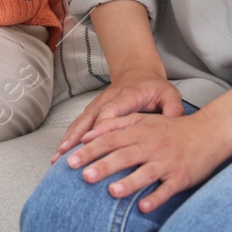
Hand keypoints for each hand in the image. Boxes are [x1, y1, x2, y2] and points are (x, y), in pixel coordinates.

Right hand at [54, 71, 183, 161]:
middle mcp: (106, 101)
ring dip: (68, 141)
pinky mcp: (92, 112)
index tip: (92, 143)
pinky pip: (78, 126)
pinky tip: (59, 155)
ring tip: (57, 160)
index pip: (111, 111)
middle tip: (68, 158)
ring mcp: (97, 106)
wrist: (137, 71)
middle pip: (89, 120)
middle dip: (77, 139)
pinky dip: (67, 140)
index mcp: (126, 96)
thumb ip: (172, 109)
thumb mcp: (169, 94)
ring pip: (80, 124)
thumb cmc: (153, 86)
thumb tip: (174, 125)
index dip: (101, 127)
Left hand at [61, 106, 228, 212]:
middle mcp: (152, 146)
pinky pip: (167, 189)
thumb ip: (116, 124)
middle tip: (84, 176)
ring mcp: (166, 162)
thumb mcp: (144, 120)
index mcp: (140, 131)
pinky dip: (155, 198)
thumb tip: (88, 134)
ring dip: (129, 183)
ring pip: (145, 173)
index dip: (90, 149)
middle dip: (104, 165)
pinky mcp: (181, 177)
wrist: (209, 133)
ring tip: (112, 192)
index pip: (110, 139)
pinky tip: (143, 207)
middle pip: (124, 155)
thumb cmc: (171, 129)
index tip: (70, 160)